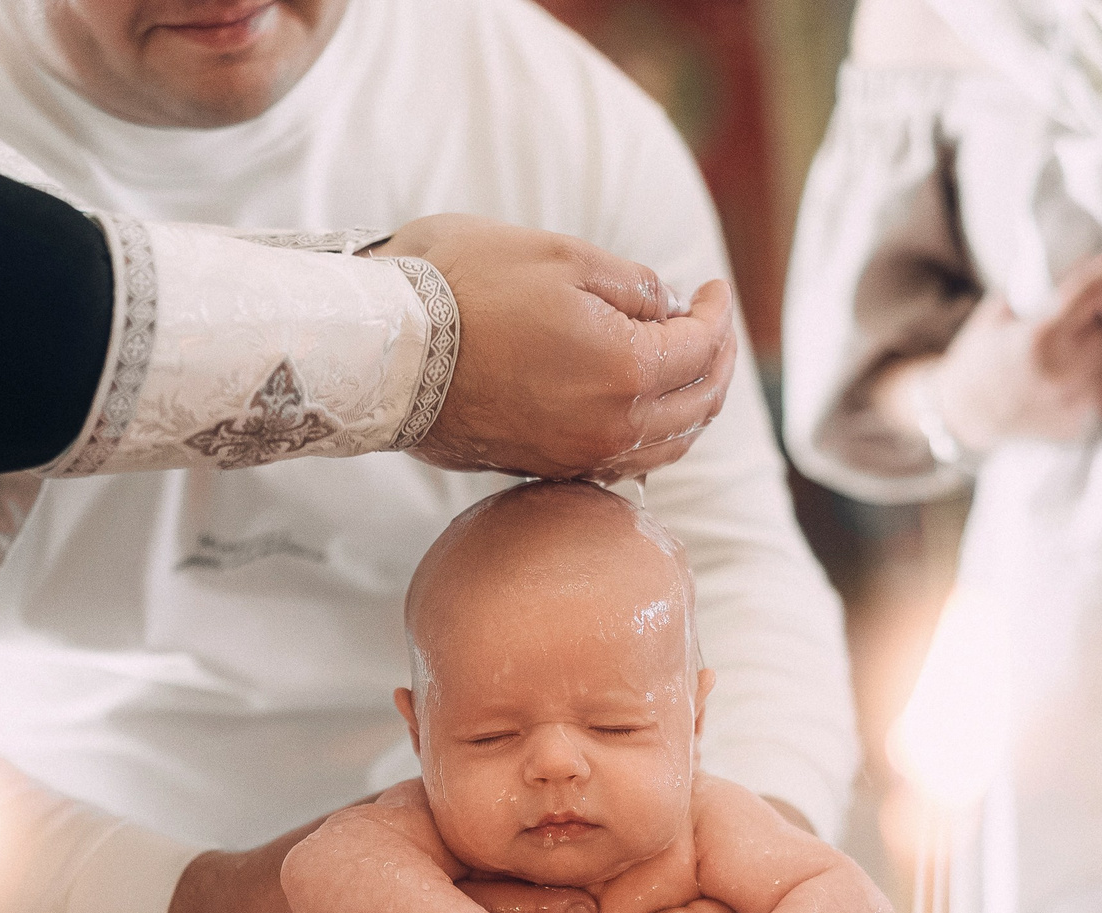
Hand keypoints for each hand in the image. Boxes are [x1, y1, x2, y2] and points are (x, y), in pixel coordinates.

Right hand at [375, 214, 738, 480]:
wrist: (384, 348)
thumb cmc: (466, 287)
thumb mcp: (563, 255)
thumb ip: (634, 284)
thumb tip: (668, 306)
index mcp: (626, 371)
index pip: (702, 348)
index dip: (717, 313)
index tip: (714, 287)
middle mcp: (611, 428)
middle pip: (698, 406)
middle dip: (717, 361)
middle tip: (713, 325)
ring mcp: (578, 456)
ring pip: (666, 445)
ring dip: (690, 405)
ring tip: (689, 366)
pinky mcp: (546, 468)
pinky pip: (623, 462)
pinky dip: (650, 435)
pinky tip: (643, 409)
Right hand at [885, 237, 1101, 453]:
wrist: (961, 413)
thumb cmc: (979, 356)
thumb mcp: (999, 310)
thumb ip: (1042, 289)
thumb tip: (1090, 262)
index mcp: (1037, 336)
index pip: (1089, 289)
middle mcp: (1060, 370)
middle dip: (1091, 324)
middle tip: (1063, 331)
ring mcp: (1072, 402)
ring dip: (1093, 353)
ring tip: (1061, 361)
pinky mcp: (1081, 424)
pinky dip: (1094, 380)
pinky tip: (1066, 382)